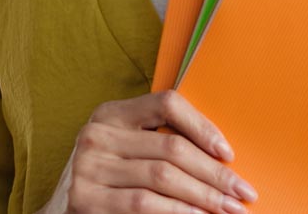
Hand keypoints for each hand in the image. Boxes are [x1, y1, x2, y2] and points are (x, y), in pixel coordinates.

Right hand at [41, 90, 259, 213]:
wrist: (63, 212)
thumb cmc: (110, 181)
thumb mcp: (128, 150)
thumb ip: (160, 142)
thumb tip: (223, 156)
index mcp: (111, 113)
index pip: (166, 103)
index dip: (203, 126)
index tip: (228, 153)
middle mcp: (97, 135)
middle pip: (171, 147)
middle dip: (215, 174)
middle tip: (243, 192)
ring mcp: (88, 168)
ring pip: (163, 177)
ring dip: (204, 196)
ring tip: (229, 209)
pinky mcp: (86, 200)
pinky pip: (144, 203)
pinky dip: (177, 211)